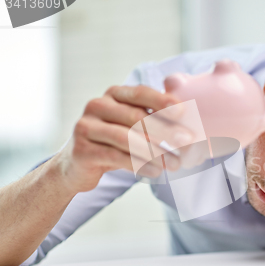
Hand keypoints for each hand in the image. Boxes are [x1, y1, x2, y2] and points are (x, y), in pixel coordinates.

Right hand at [54, 85, 193, 192]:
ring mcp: (86, 127)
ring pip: (126, 138)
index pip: (140, 93)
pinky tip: (156, 171)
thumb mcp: (130, 124)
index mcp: (113, 94)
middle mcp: (97, 105)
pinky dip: (139, 165)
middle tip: (186, 140)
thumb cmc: (114, 142)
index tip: (183, 111)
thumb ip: (151, 116)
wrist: (76, 166)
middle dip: (165, 130)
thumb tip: (187, 116)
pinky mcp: (82, 150)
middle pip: (136, 117)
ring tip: (174, 163)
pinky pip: (116, 157)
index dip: (162, 101)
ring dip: (155, 151)